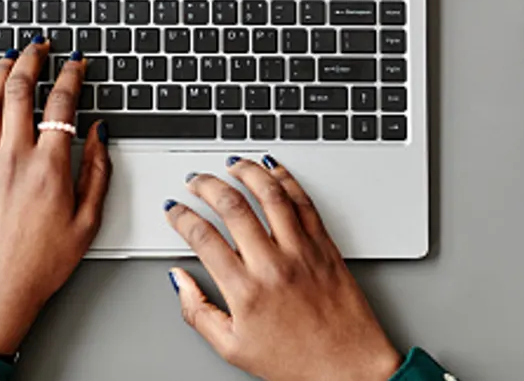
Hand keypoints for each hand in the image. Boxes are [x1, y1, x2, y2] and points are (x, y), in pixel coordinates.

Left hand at [0, 40, 110, 354]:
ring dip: (0, 72)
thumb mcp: (87, 222)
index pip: (62, 104)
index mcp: (49, 169)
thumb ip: (97, 171)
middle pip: (21, 90)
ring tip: (10, 57)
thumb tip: (98, 133)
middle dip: (32, 59)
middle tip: (39, 46)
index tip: (76, 63)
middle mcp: (13, 159)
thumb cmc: (41, 263)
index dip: (71, 75)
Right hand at [166, 156, 401, 380]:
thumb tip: (179, 280)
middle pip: (232, 205)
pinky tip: (273, 169)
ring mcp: (301, 251)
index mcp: (245, 291)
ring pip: (269, 193)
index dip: (181, 216)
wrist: (349, 366)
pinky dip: (286, 179)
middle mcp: (272, 265)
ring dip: (246, 171)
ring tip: (232, 163)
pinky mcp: (324, 245)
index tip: (174, 209)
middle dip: (206, 185)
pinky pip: (303, 201)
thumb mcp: (232, 347)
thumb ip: (198, 311)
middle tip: (197, 180)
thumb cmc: (296, 361)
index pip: (202, 236)